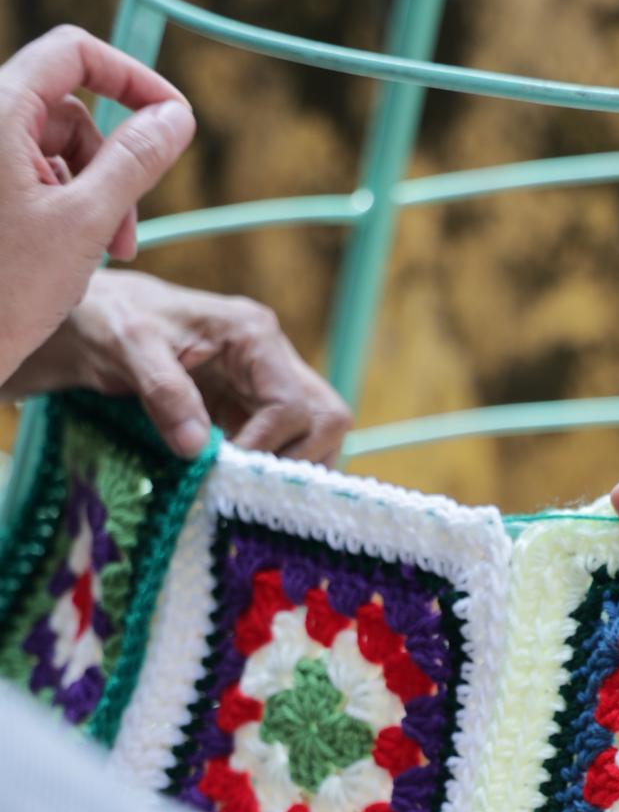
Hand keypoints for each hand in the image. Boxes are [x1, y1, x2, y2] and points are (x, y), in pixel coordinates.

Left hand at [0, 26, 194, 384]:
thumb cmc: (3, 291)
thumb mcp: (86, 224)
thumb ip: (135, 161)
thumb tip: (176, 115)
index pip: (74, 53)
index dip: (132, 78)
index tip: (173, 119)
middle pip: (69, 110)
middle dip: (112, 164)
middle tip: (128, 232)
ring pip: (55, 150)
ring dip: (92, 196)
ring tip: (102, 255)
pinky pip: (31, 177)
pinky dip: (63, 210)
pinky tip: (65, 259)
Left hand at [5, 271, 351, 462]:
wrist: (97, 322)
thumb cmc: (111, 322)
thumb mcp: (129, 347)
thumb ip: (164, 392)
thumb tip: (196, 447)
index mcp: (253, 335)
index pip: (293, 406)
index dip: (265, 447)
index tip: (224, 470)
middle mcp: (274, 359)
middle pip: (328, 422)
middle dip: (296, 461)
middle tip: (248, 486)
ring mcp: (270, 385)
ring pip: (320, 439)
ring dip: (290, 471)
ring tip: (244, 489)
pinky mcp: (258, 409)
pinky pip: (290, 448)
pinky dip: (274, 473)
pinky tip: (240, 485)